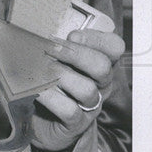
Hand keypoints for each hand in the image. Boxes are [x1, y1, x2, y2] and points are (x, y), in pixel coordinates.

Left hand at [30, 29, 124, 151]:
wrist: (41, 121)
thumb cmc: (49, 82)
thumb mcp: (55, 59)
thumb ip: (54, 44)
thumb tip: (37, 28)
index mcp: (99, 63)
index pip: (114, 47)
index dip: (97, 38)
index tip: (72, 34)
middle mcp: (100, 84)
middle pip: (102, 66)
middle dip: (75, 54)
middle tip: (50, 49)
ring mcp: (90, 105)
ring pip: (87, 89)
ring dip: (61, 77)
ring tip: (40, 71)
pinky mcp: (76, 123)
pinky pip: (70, 110)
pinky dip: (51, 98)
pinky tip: (37, 91)